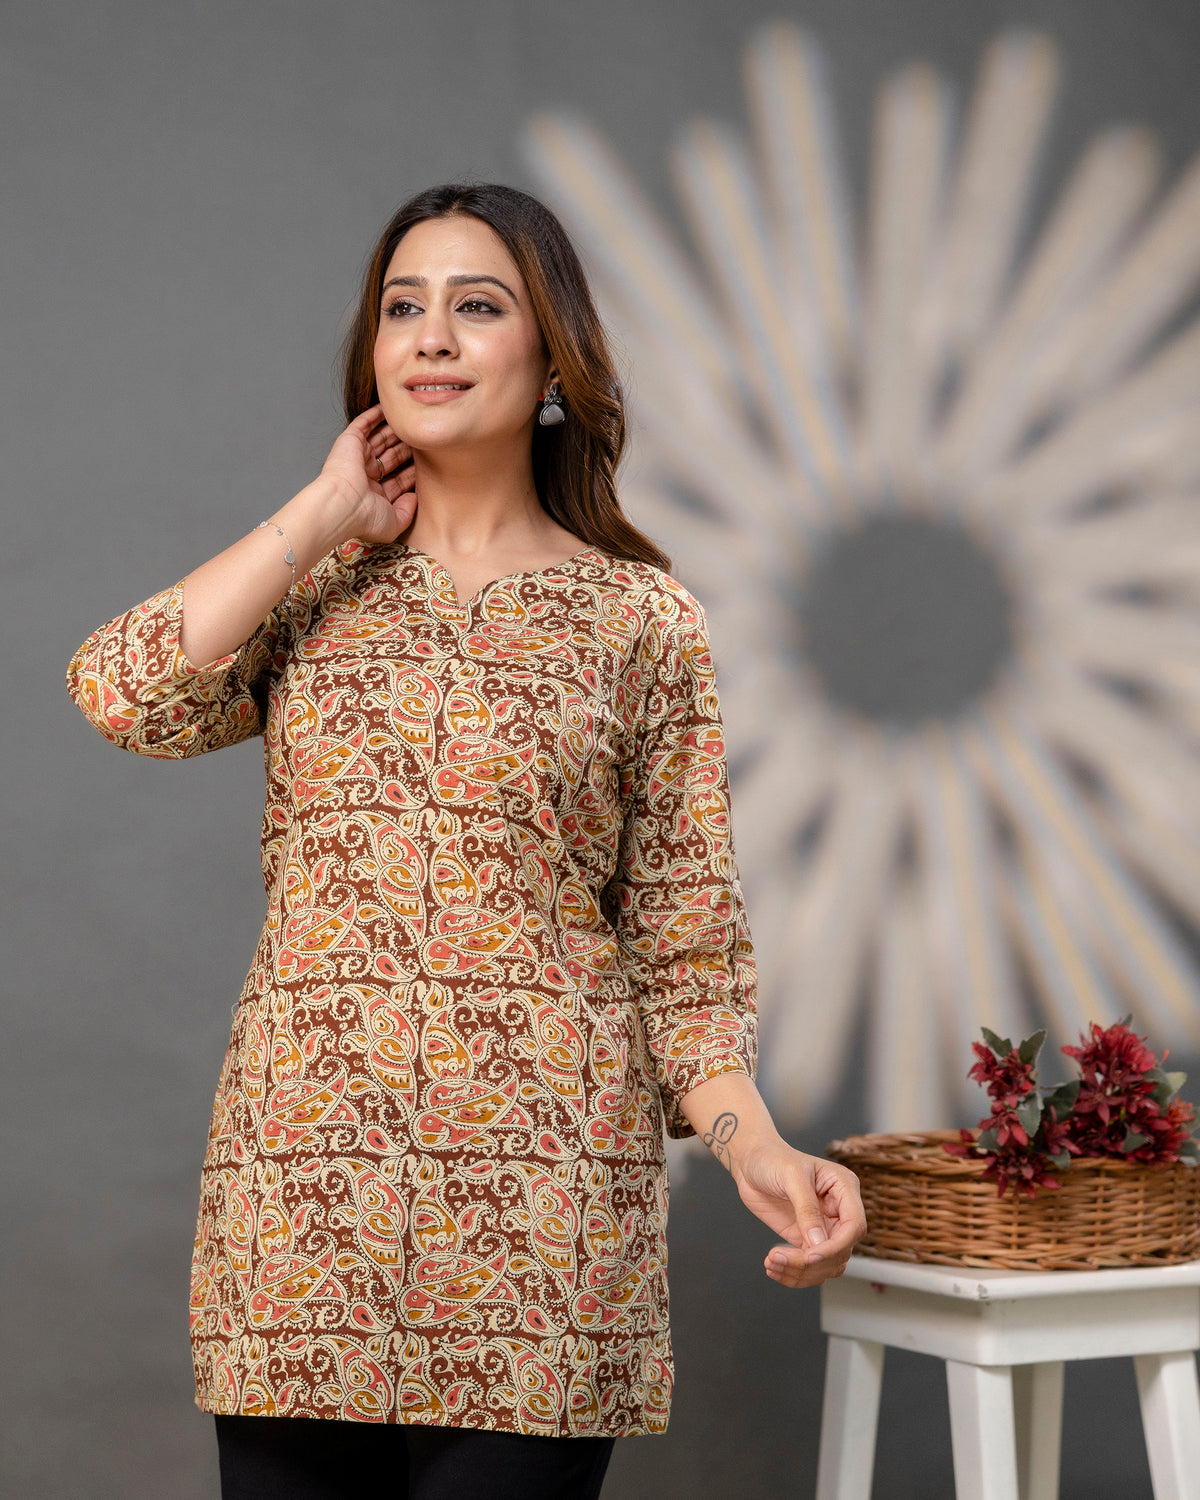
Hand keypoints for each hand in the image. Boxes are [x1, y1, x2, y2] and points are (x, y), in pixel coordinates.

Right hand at [320, 404, 417, 543]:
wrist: (342, 505)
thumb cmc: (364, 518)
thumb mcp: (394, 523)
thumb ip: (407, 512)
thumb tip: (414, 498)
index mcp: (374, 494)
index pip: (398, 479)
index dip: (413, 472)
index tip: (431, 465)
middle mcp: (365, 475)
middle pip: (392, 456)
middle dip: (407, 449)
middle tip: (425, 440)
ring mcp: (357, 457)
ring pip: (380, 439)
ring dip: (395, 431)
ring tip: (413, 422)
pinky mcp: (349, 441)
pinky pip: (364, 423)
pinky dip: (374, 415)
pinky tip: (388, 408)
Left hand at [732, 1140, 866, 1288]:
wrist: (751, 1161)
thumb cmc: (773, 1158)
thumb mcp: (792, 1176)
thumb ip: (807, 1209)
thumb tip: (818, 1244)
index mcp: (844, 1188)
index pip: (854, 1226)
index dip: (835, 1246)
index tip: (809, 1256)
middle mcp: (839, 1211)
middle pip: (841, 1252)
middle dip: (811, 1263)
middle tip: (777, 1257)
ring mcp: (823, 1228)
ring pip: (827, 1266)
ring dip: (801, 1273)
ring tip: (771, 1263)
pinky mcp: (805, 1239)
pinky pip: (809, 1267)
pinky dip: (793, 1274)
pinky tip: (772, 1265)